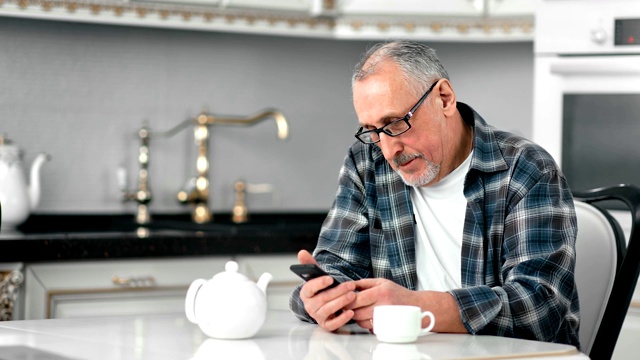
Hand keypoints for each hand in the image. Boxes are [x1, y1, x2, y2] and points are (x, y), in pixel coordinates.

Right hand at [297, 250, 356, 331]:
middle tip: (350, 285)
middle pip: (322, 299)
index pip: (310, 288)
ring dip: (341, 302)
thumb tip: (301, 252)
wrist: (326, 303)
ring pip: (328, 310)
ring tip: (352, 295)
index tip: (330, 278)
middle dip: (337, 291)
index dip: (319, 283)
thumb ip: (310, 264)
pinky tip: (351, 312)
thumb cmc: (322, 288)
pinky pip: (333, 324)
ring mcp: (317, 316)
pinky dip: (342, 319)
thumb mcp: (316, 276)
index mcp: (306, 293)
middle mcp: (310, 306)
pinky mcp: (326, 325)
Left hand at [347, 278, 466, 333]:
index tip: (344, 299)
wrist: (417, 306)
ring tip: (361, 311)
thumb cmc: (397, 293)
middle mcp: (383, 305)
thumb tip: (348, 285)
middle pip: (357, 312)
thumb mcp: (382, 282)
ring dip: (357, 318)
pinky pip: (369, 328)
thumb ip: (364, 283)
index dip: (347, 300)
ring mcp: (385, 318)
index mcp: (381, 292)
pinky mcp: (387, 327)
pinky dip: (366, 324)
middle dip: (350, 310)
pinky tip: (369, 317)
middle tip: (349, 307)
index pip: (357, 298)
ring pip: (361, 322)